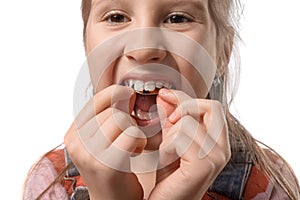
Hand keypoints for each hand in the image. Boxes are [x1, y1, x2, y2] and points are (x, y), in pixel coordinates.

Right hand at [64, 85, 145, 199]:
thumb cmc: (112, 167)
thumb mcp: (101, 139)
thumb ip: (106, 116)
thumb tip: (125, 92)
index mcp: (72, 134)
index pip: (96, 100)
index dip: (116, 93)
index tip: (129, 96)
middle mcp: (76, 143)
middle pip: (112, 110)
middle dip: (128, 119)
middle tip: (130, 135)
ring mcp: (89, 154)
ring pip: (121, 120)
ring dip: (135, 131)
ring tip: (132, 145)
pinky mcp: (106, 164)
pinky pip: (131, 134)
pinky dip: (140, 140)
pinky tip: (136, 152)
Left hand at [149, 89, 230, 199]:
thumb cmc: (168, 176)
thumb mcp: (170, 141)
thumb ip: (171, 119)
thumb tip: (165, 95)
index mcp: (219, 141)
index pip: (211, 106)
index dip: (186, 97)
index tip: (165, 94)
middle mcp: (223, 148)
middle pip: (212, 106)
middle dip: (185, 107)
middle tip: (170, 119)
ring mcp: (217, 157)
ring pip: (189, 122)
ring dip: (170, 135)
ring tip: (165, 153)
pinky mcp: (204, 165)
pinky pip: (181, 137)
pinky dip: (167, 146)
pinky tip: (164, 160)